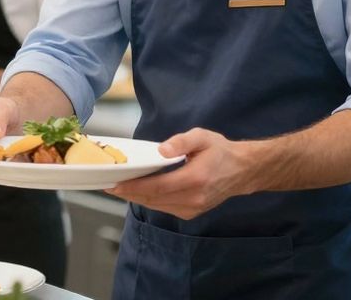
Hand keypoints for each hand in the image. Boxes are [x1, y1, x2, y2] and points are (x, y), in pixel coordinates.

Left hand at [107, 128, 248, 219]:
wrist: (242, 171)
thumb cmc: (220, 151)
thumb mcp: (202, 137)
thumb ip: (181, 141)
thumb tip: (161, 150)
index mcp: (195, 179)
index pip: (156, 186)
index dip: (133, 186)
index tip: (114, 184)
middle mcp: (193, 198)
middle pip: (152, 199)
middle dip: (128, 193)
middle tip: (108, 185)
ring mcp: (193, 208)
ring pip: (157, 206)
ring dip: (136, 198)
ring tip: (118, 188)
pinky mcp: (192, 213)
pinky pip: (164, 208)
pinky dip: (150, 200)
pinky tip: (139, 191)